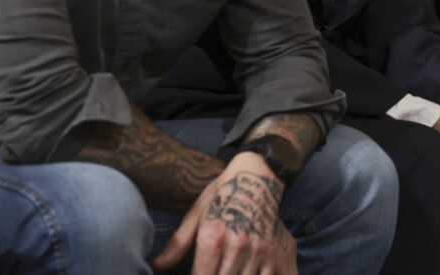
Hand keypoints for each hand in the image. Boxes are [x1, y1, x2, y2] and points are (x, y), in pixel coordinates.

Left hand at [153, 153, 296, 274]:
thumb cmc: (223, 194)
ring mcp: (263, 252)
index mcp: (214, 237)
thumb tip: (156, 265)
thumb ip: (178, 243)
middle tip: (218, 270)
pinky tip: (254, 273)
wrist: (259, 174)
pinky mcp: (282, 253)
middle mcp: (239, 246)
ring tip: (234, 272)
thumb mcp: (197, 213)